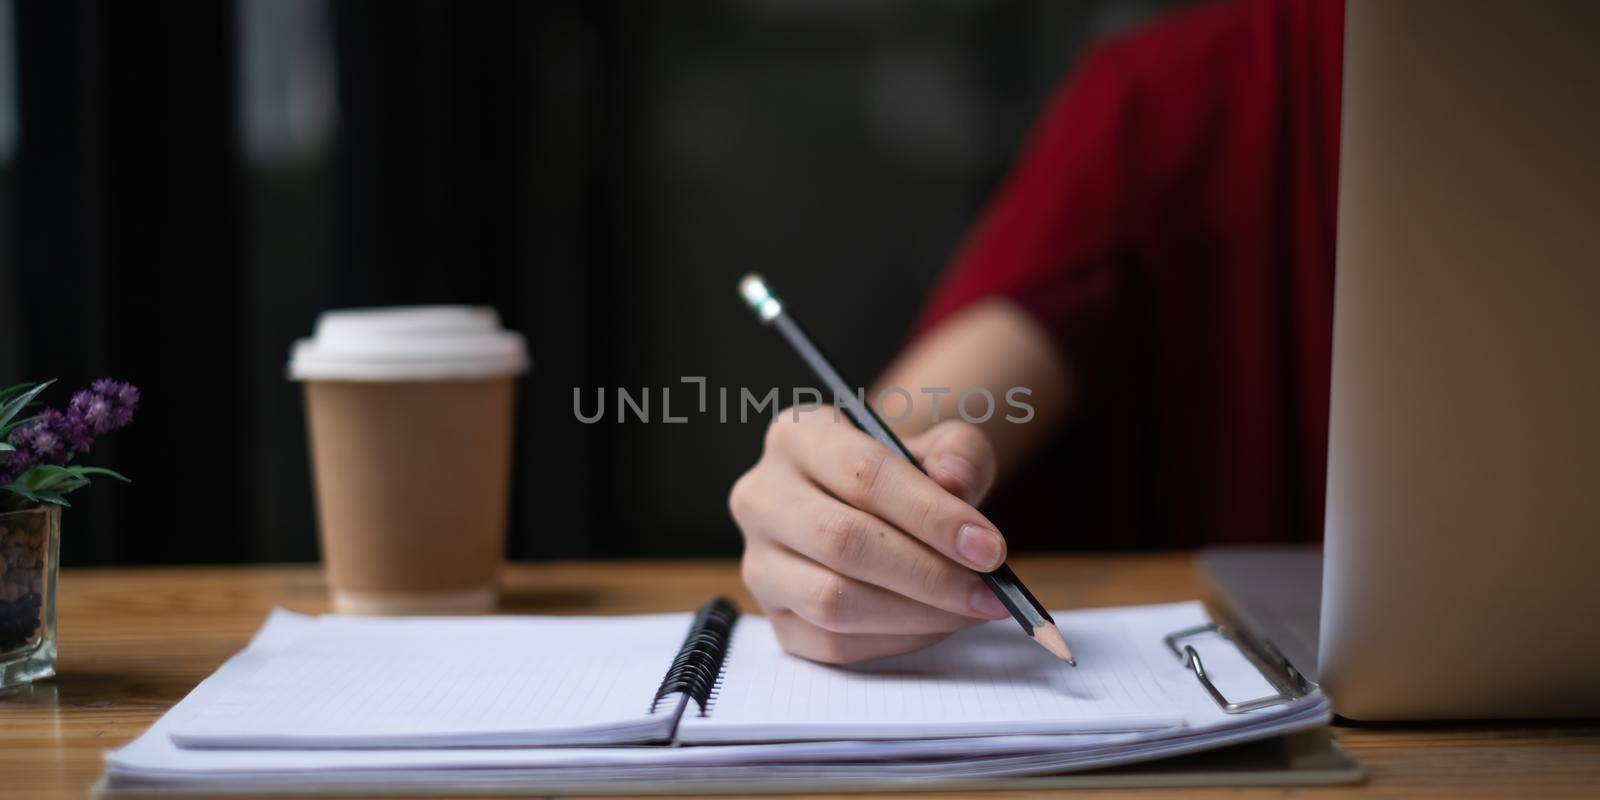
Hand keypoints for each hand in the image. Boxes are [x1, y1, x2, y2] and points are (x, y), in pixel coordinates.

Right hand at [729, 407, 1010, 663]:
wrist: (872, 509)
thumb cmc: (907, 476)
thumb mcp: (942, 447)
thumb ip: (959, 454)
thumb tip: (955, 484)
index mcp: (796, 437)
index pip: (863, 474)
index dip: (931, 515)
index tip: (989, 548)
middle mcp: (761, 497)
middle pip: (842, 542)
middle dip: (928, 574)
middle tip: (988, 592)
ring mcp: (759, 564)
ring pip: (833, 601)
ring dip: (916, 615)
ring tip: (969, 610)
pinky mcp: (774, 619)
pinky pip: (833, 645)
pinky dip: (897, 642)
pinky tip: (936, 625)